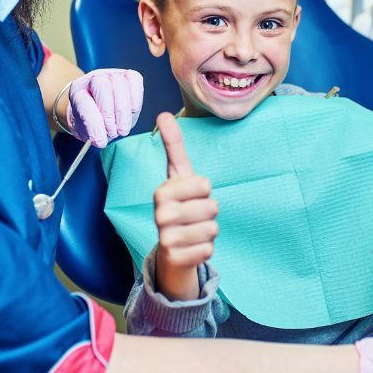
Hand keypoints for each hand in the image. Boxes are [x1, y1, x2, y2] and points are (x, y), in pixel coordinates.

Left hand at [65, 69, 143, 147]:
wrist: (99, 108)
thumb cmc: (91, 119)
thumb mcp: (85, 128)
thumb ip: (91, 131)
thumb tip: (101, 140)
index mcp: (77, 90)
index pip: (83, 102)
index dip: (93, 123)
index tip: (100, 141)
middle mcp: (93, 78)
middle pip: (102, 86)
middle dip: (109, 113)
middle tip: (112, 133)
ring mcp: (111, 74)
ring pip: (120, 84)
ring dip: (123, 111)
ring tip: (122, 129)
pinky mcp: (128, 76)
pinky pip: (135, 80)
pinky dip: (136, 98)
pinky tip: (133, 112)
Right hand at [152, 112, 218, 300]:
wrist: (170, 248)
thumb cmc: (180, 204)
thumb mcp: (178, 174)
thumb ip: (173, 145)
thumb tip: (163, 114)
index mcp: (161, 191)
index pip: (205, 184)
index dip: (204, 190)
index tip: (191, 195)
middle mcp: (160, 214)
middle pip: (212, 207)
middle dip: (209, 213)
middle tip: (193, 216)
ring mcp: (165, 238)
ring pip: (212, 229)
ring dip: (209, 231)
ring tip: (192, 231)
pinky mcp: (175, 259)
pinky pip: (209, 250)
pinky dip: (205, 250)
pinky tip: (191, 248)